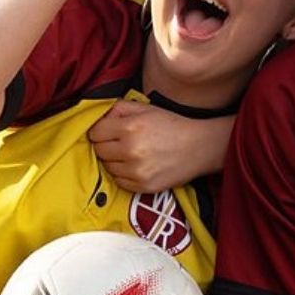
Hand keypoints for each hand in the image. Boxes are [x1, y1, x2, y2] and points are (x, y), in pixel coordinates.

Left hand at [89, 101, 230, 191]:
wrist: (199, 147)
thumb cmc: (171, 125)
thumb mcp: (145, 108)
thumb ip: (118, 108)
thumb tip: (97, 116)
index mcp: (130, 127)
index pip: (95, 132)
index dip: (100, 130)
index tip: (108, 130)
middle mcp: (131, 150)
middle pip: (99, 150)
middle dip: (106, 145)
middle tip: (120, 141)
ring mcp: (136, 171)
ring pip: (107, 167)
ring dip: (115, 160)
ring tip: (131, 153)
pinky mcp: (143, 186)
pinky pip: (119, 181)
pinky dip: (124, 174)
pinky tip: (137, 165)